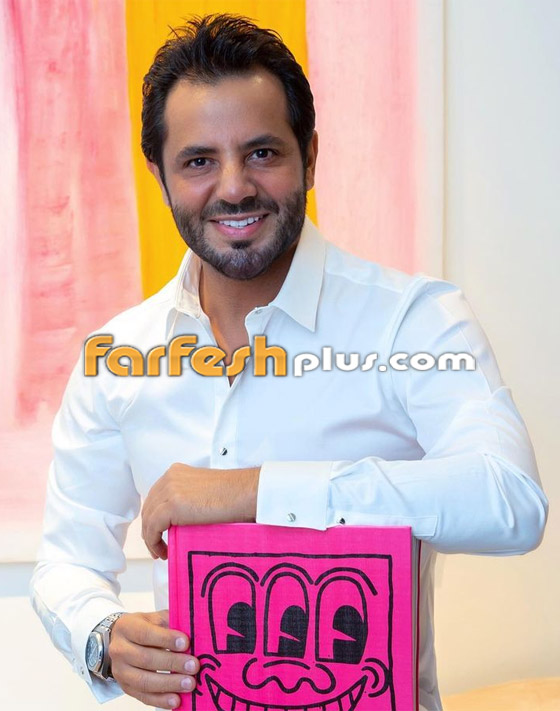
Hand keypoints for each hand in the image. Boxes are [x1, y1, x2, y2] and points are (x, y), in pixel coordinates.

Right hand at [109, 609, 198, 708]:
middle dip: (172, 663)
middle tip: (193, 665)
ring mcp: (120, 672)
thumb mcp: (154, 618)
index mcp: (126, 628)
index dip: (166, 639)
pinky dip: (161, 700)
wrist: (122, 641)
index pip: (145, 634)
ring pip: (144, 681)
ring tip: (189, 684)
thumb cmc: (144, 627)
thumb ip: (170, 621)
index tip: (186, 643)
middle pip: (146, 659)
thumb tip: (191, 629)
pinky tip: (176, 700)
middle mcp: (119, 650)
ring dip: (169, 684)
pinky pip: (143, 697)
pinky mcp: (126, 688)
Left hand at [142, 463, 259, 558]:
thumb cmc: (233, 494)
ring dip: (151, 539)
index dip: (154, 516)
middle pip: (149, 507)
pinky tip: (163, 551)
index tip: (159, 531)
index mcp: (176, 472)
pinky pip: (152, 528)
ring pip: (148, 519)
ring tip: (161, 552)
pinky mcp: (171, 506)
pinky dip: (154, 542)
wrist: (244, 493)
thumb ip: (187, 497)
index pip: (155, 496)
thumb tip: (180, 518)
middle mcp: (169, 478)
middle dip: (150, 528)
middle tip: (157, 545)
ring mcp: (169, 490)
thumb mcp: (202, 490)